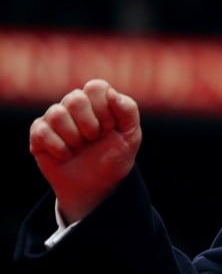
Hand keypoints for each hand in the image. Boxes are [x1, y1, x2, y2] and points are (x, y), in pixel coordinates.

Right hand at [29, 79, 141, 222]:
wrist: (97, 186)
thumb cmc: (115, 157)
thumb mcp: (131, 136)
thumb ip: (129, 111)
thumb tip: (112, 94)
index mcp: (98, 100)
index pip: (95, 87)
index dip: (104, 109)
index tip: (110, 127)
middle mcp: (75, 105)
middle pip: (74, 99)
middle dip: (89, 124)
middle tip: (94, 138)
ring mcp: (55, 118)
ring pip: (56, 114)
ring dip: (73, 137)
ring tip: (80, 147)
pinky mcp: (39, 134)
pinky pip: (41, 131)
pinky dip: (58, 148)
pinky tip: (66, 155)